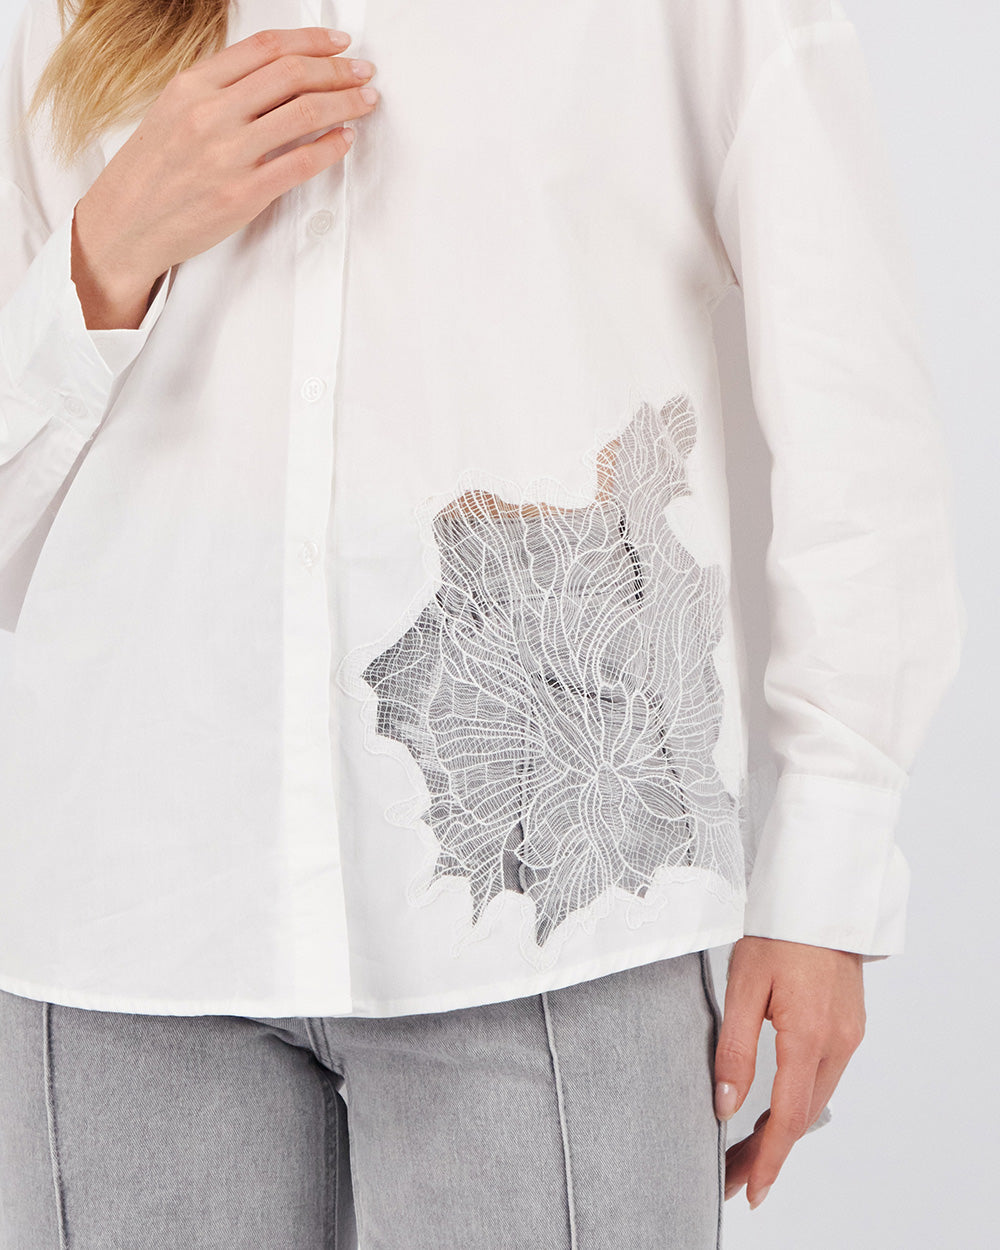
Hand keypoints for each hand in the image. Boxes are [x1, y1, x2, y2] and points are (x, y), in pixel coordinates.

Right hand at [72, 26, 378, 316]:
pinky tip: (344, 140)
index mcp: (193, 85)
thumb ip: (219, 91)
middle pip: (291, 74)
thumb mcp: (173, 112)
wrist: (125, 225)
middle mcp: (211, 113)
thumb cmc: (151, 172)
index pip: (265, 48)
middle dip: (337, 70)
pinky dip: (331, 147)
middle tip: (363, 72)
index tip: (338, 44)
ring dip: (345, 104)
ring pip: (304, 113)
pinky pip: (301, 163)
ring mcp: (228, 154)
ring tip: (365, 102)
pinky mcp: (244, 194)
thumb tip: (275, 77)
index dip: (311, 41)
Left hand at [713, 936, 865, 1209]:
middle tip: (733, 1178)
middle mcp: (837, 1042)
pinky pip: (824, 1077)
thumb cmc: (776, 933)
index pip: (789, 1115)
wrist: (817, 897)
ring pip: (815, 1099)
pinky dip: (799, 1100)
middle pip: (803, 1115)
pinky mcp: (849, 1027)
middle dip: (768, 1152)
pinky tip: (776, 1110)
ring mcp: (848, 1036)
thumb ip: (735, 1048)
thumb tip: (724, 1104)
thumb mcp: (743, 986)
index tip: (751, 1189)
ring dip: (783, 1129)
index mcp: (809, 1034)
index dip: (769, 1158)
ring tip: (745, 1153)